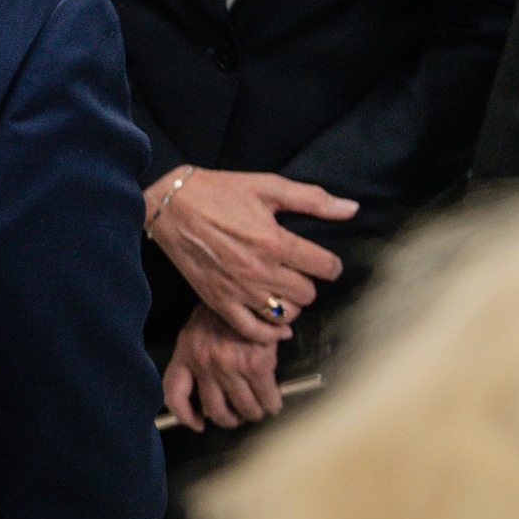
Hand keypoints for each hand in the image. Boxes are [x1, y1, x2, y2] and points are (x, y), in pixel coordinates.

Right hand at [147, 167, 355, 341]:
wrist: (168, 206)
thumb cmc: (216, 192)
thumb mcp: (266, 186)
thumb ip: (312, 199)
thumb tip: (350, 208)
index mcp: (274, 241)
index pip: (325, 267)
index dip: (330, 264)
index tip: (323, 262)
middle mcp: (259, 270)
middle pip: (307, 293)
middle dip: (308, 283)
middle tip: (298, 273)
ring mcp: (238, 289)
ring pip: (285, 314)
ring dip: (290, 305)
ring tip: (283, 293)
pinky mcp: (218, 301)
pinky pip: (253, 331)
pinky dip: (269, 332)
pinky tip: (274, 322)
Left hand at [162, 303, 283, 430]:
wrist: (245, 288)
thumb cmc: (223, 310)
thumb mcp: (198, 330)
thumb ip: (198, 357)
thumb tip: (210, 390)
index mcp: (186, 354)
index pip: (174, 394)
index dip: (185, 416)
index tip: (197, 423)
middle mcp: (204, 364)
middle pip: (214, 409)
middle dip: (229, 419)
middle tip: (239, 416)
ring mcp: (229, 366)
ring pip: (242, 408)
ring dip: (252, 414)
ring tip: (258, 410)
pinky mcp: (255, 365)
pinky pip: (265, 397)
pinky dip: (271, 404)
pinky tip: (273, 402)